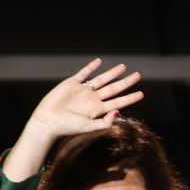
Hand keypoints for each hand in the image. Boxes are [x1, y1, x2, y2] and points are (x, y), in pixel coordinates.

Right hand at [26, 59, 142, 140]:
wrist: (47, 121)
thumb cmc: (67, 127)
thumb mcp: (88, 127)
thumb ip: (105, 122)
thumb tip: (119, 112)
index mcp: (98, 110)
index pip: (118, 102)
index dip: (130, 98)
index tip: (142, 93)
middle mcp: (92, 99)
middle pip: (113, 88)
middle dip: (126, 82)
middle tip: (138, 75)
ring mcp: (83, 91)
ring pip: (101, 79)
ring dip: (112, 73)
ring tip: (123, 67)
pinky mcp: (71, 83)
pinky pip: (83, 73)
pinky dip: (91, 67)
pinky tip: (99, 61)